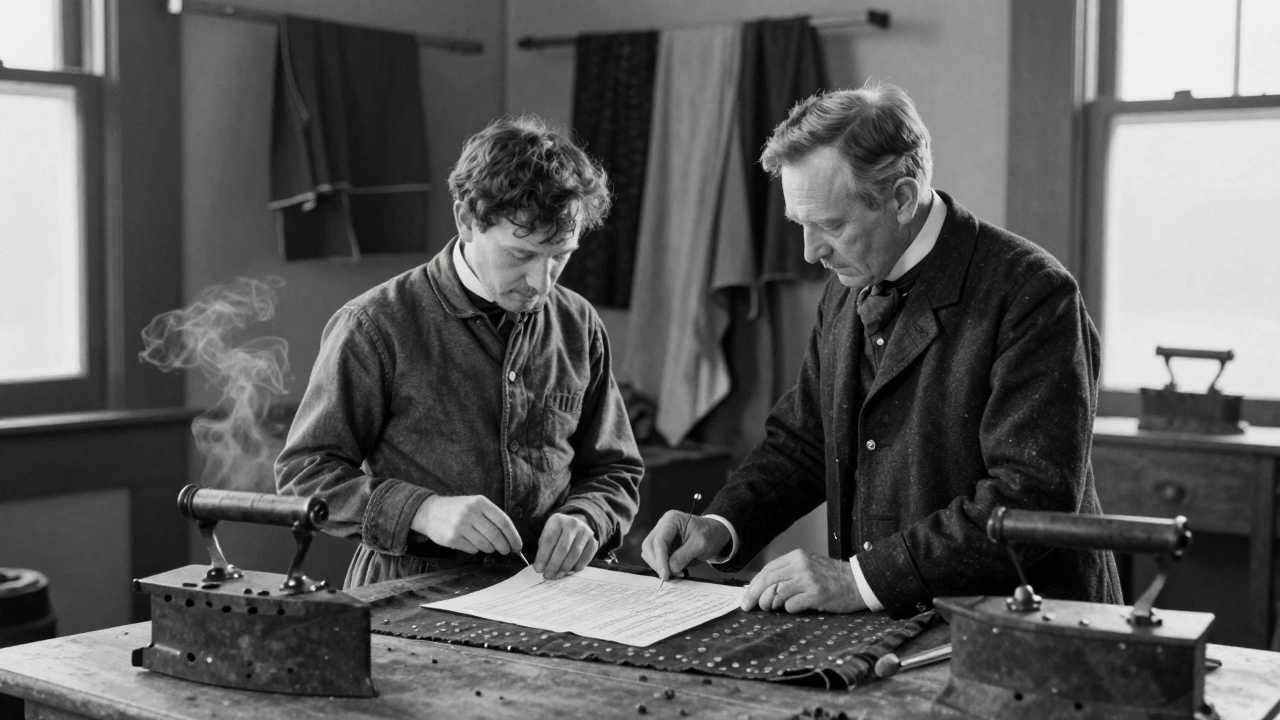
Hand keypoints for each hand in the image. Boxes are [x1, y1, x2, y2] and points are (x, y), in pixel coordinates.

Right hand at [411, 495, 521, 555]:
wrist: (429, 512)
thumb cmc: (457, 509)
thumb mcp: (474, 504)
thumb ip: (491, 516)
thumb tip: (510, 537)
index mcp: (479, 502)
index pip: (503, 521)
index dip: (513, 535)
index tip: (518, 545)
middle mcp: (470, 512)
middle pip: (495, 535)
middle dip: (504, 546)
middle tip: (507, 551)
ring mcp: (460, 526)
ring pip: (485, 544)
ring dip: (491, 549)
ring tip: (490, 547)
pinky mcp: (452, 538)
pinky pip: (472, 549)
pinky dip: (476, 549)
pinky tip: (472, 544)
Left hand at [535, 513, 597, 579]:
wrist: (576, 526)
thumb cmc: (557, 533)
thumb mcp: (548, 534)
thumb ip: (543, 549)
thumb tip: (541, 568)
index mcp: (557, 520)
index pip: (549, 540)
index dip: (543, 556)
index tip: (538, 569)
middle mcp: (573, 523)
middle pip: (562, 548)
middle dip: (554, 565)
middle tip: (548, 575)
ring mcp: (585, 532)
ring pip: (574, 554)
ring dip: (564, 568)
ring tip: (557, 576)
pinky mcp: (593, 542)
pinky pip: (585, 558)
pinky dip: (576, 567)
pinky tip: (569, 571)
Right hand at [640, 512, 730, 580]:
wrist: (715, 533)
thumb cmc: (710, 534)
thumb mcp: (701, 544)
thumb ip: (685, 555)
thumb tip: (671, 568)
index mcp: (671, 520)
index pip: (659, 540)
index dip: (660, 559)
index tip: (665, 575)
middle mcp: (662, 526)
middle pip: (649, 546)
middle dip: (657, 563)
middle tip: (669, 576)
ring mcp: (661, 535)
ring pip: (649, 552)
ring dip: (659, 566)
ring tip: (676, 573)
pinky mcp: (663, 545)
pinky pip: (656, 557)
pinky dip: (662, 566)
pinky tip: (675, 571)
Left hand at [740, 549, 866, 613]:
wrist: (859, 582)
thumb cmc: (832, 578)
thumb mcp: (809, 567)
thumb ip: (788, 574)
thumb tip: (762, 590)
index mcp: (797, 556)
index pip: (767, 570)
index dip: (753, 585)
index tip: (746, 598)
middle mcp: (801, 565)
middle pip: (767, 581)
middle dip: (754, 596)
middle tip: (749, 608)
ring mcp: (809, 579)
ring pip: (777, 594)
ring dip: (773, 605)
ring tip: (779, 608)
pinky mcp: (816, 594)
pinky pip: (791, 606)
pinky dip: (790, 609)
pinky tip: (799, 607)